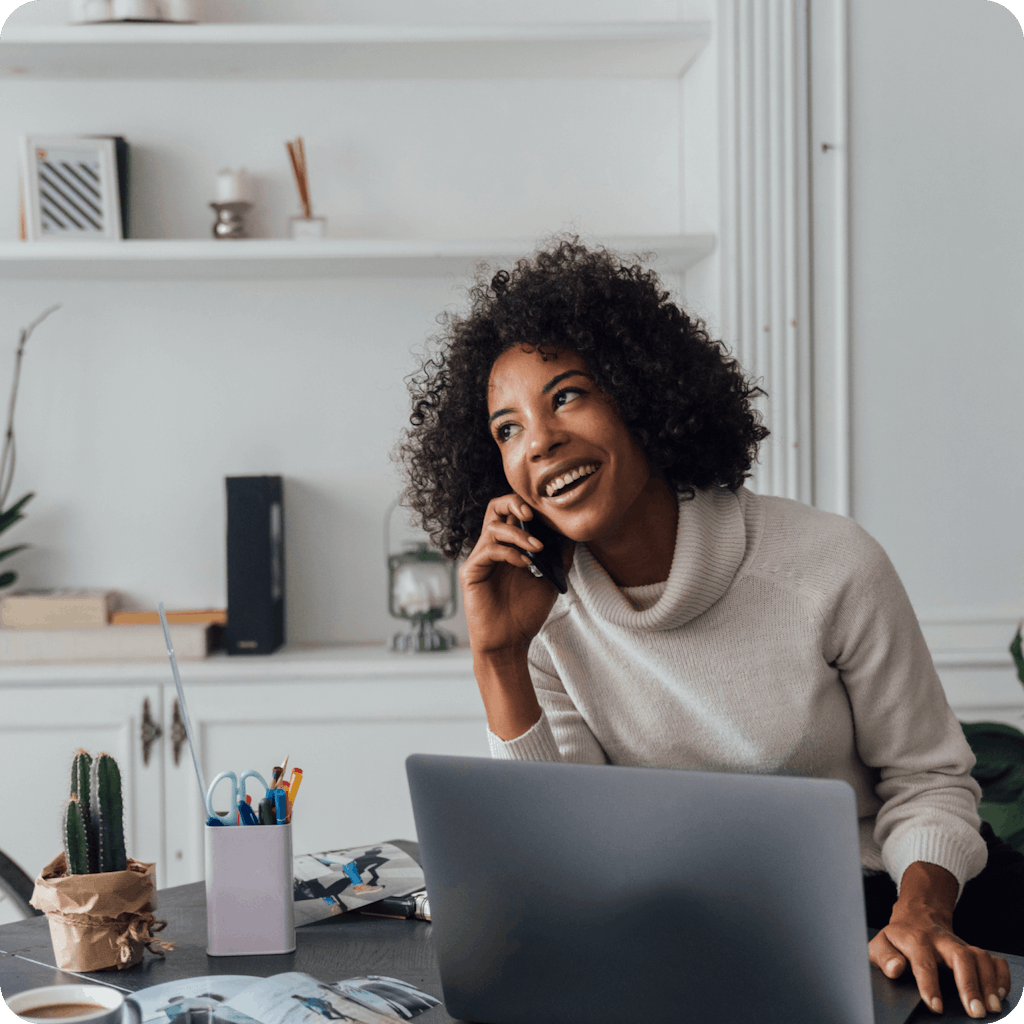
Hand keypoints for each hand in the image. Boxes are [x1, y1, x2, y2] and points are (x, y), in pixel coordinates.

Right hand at [459, 493, 572, 655]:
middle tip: (532, 516)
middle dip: (514, 503)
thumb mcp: (548, 581)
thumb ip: (558, 558)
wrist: (509, 642)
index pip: (511, 512)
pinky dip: (509, 552)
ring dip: (519, 534)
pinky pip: (488, 550)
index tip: (546, 514)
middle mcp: (492, 548)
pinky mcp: (471, 572)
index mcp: (508, 547)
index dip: (525, 505)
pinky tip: (525, 564)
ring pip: (493, 527)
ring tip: (537, 549)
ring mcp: (480, 559)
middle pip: (495, 508)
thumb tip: (572, 535)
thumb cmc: (525, 614)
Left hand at [868, 862, 1010, 1017]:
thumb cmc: (900, 937)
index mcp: (915, 940)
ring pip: (979, 957)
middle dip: (969, 984)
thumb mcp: (881, 942)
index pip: (923, 962)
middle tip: (975, 1010)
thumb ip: (883, 956)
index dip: (929, 985)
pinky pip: (992, 959)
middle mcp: (941, 940)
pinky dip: (1000, 975)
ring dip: (988, 982)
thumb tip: (895, 968)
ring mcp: (959, 943)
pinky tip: (999, 992)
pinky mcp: (972, 949)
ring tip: (991, 1007)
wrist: (917, 916)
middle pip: (960, 956)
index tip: (935, 1006)